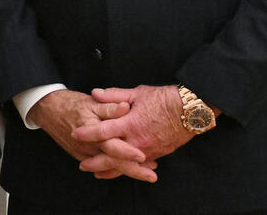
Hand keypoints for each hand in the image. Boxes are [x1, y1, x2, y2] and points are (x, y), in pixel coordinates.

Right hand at [27, 88, 156, 182]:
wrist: (48, 110)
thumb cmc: (70, 103)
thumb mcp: (90, 101)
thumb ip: (109, 107)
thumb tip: (125, 107)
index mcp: (91, 131)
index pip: (112, 145)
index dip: (127, 152)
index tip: (143, 156)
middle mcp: (87, 145)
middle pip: (113, 162)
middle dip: (133, 170)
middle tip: (152, 175)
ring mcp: (84, 153)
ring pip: (108, 166)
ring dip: (126, 171)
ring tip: (145, 173)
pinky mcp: (81, 155)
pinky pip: (100, 166)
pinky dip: (113, 169)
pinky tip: (126, 169)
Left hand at [73, 85, 194, 171]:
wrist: (190, 111)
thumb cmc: (164, 99)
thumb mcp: (137, 93)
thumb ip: (114, 96)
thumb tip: (95, 93)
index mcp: (131, 123)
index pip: (104, 131)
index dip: (88, 133)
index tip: (76, 134)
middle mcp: (138, 140)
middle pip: (112, 155)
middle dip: (96, 162)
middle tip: (82, 165)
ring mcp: (148, 149)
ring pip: (125, 164)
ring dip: (110, 170)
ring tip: (97, 173)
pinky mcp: (157, 154)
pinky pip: (138, 164)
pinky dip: (126, 168)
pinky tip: (119, 171)